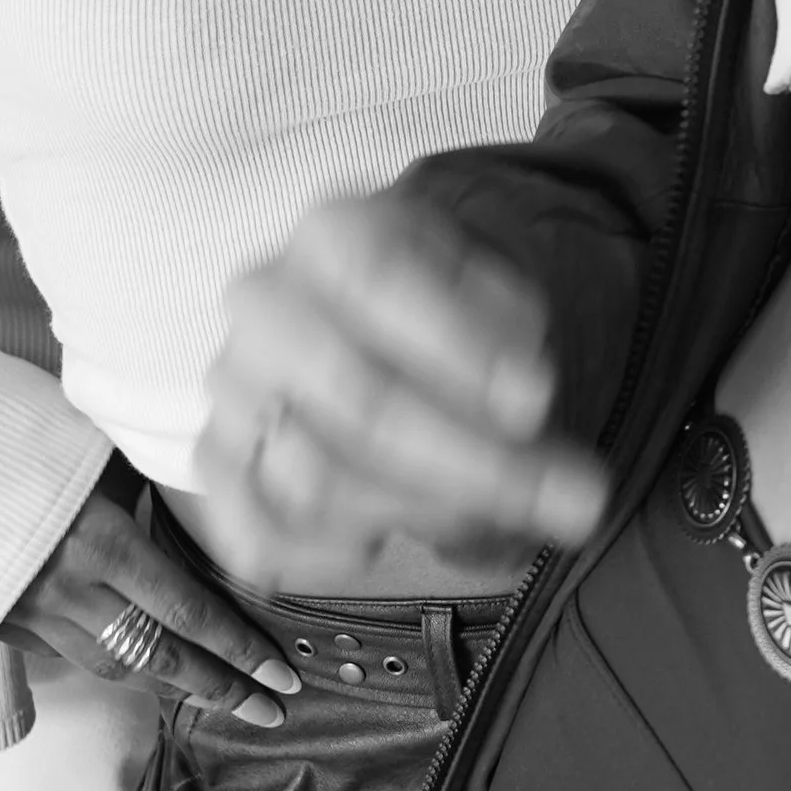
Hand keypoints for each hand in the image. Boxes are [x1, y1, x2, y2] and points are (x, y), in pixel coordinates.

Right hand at [5, 470, 303, 726]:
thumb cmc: (15, 430)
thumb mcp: (94, 453)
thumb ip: (143, 492)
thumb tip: (191, 515)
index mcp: (102, 544)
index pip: (189, 613)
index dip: (239, 651)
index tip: (282, 680)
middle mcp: (68, 591)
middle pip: (160, 658)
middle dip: (220, 689)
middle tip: (269, 714)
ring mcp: (29, 614)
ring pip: (113, 664)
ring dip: (168, 682)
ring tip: (215, 693)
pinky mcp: (0, 621)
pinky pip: (66, 651)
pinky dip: (109, 658)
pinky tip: (137, 660)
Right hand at [194, 191, 609, 591]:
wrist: (381, 324)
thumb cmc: (447, 308)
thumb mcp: (497, 289)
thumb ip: (514, 336)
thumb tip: (527, 404)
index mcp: (332, 233)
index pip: (377, 278)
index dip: (456, 342)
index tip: (538, 400)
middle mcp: (264, 303)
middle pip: (358, 398)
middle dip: (471, 460)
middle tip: (574, 496)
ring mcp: (231, 388)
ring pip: (318, 479)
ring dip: (426, 509)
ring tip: (496, 508)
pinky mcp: (215, 465)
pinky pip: (261, 540)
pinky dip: (333, 556)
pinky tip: (385, 539)